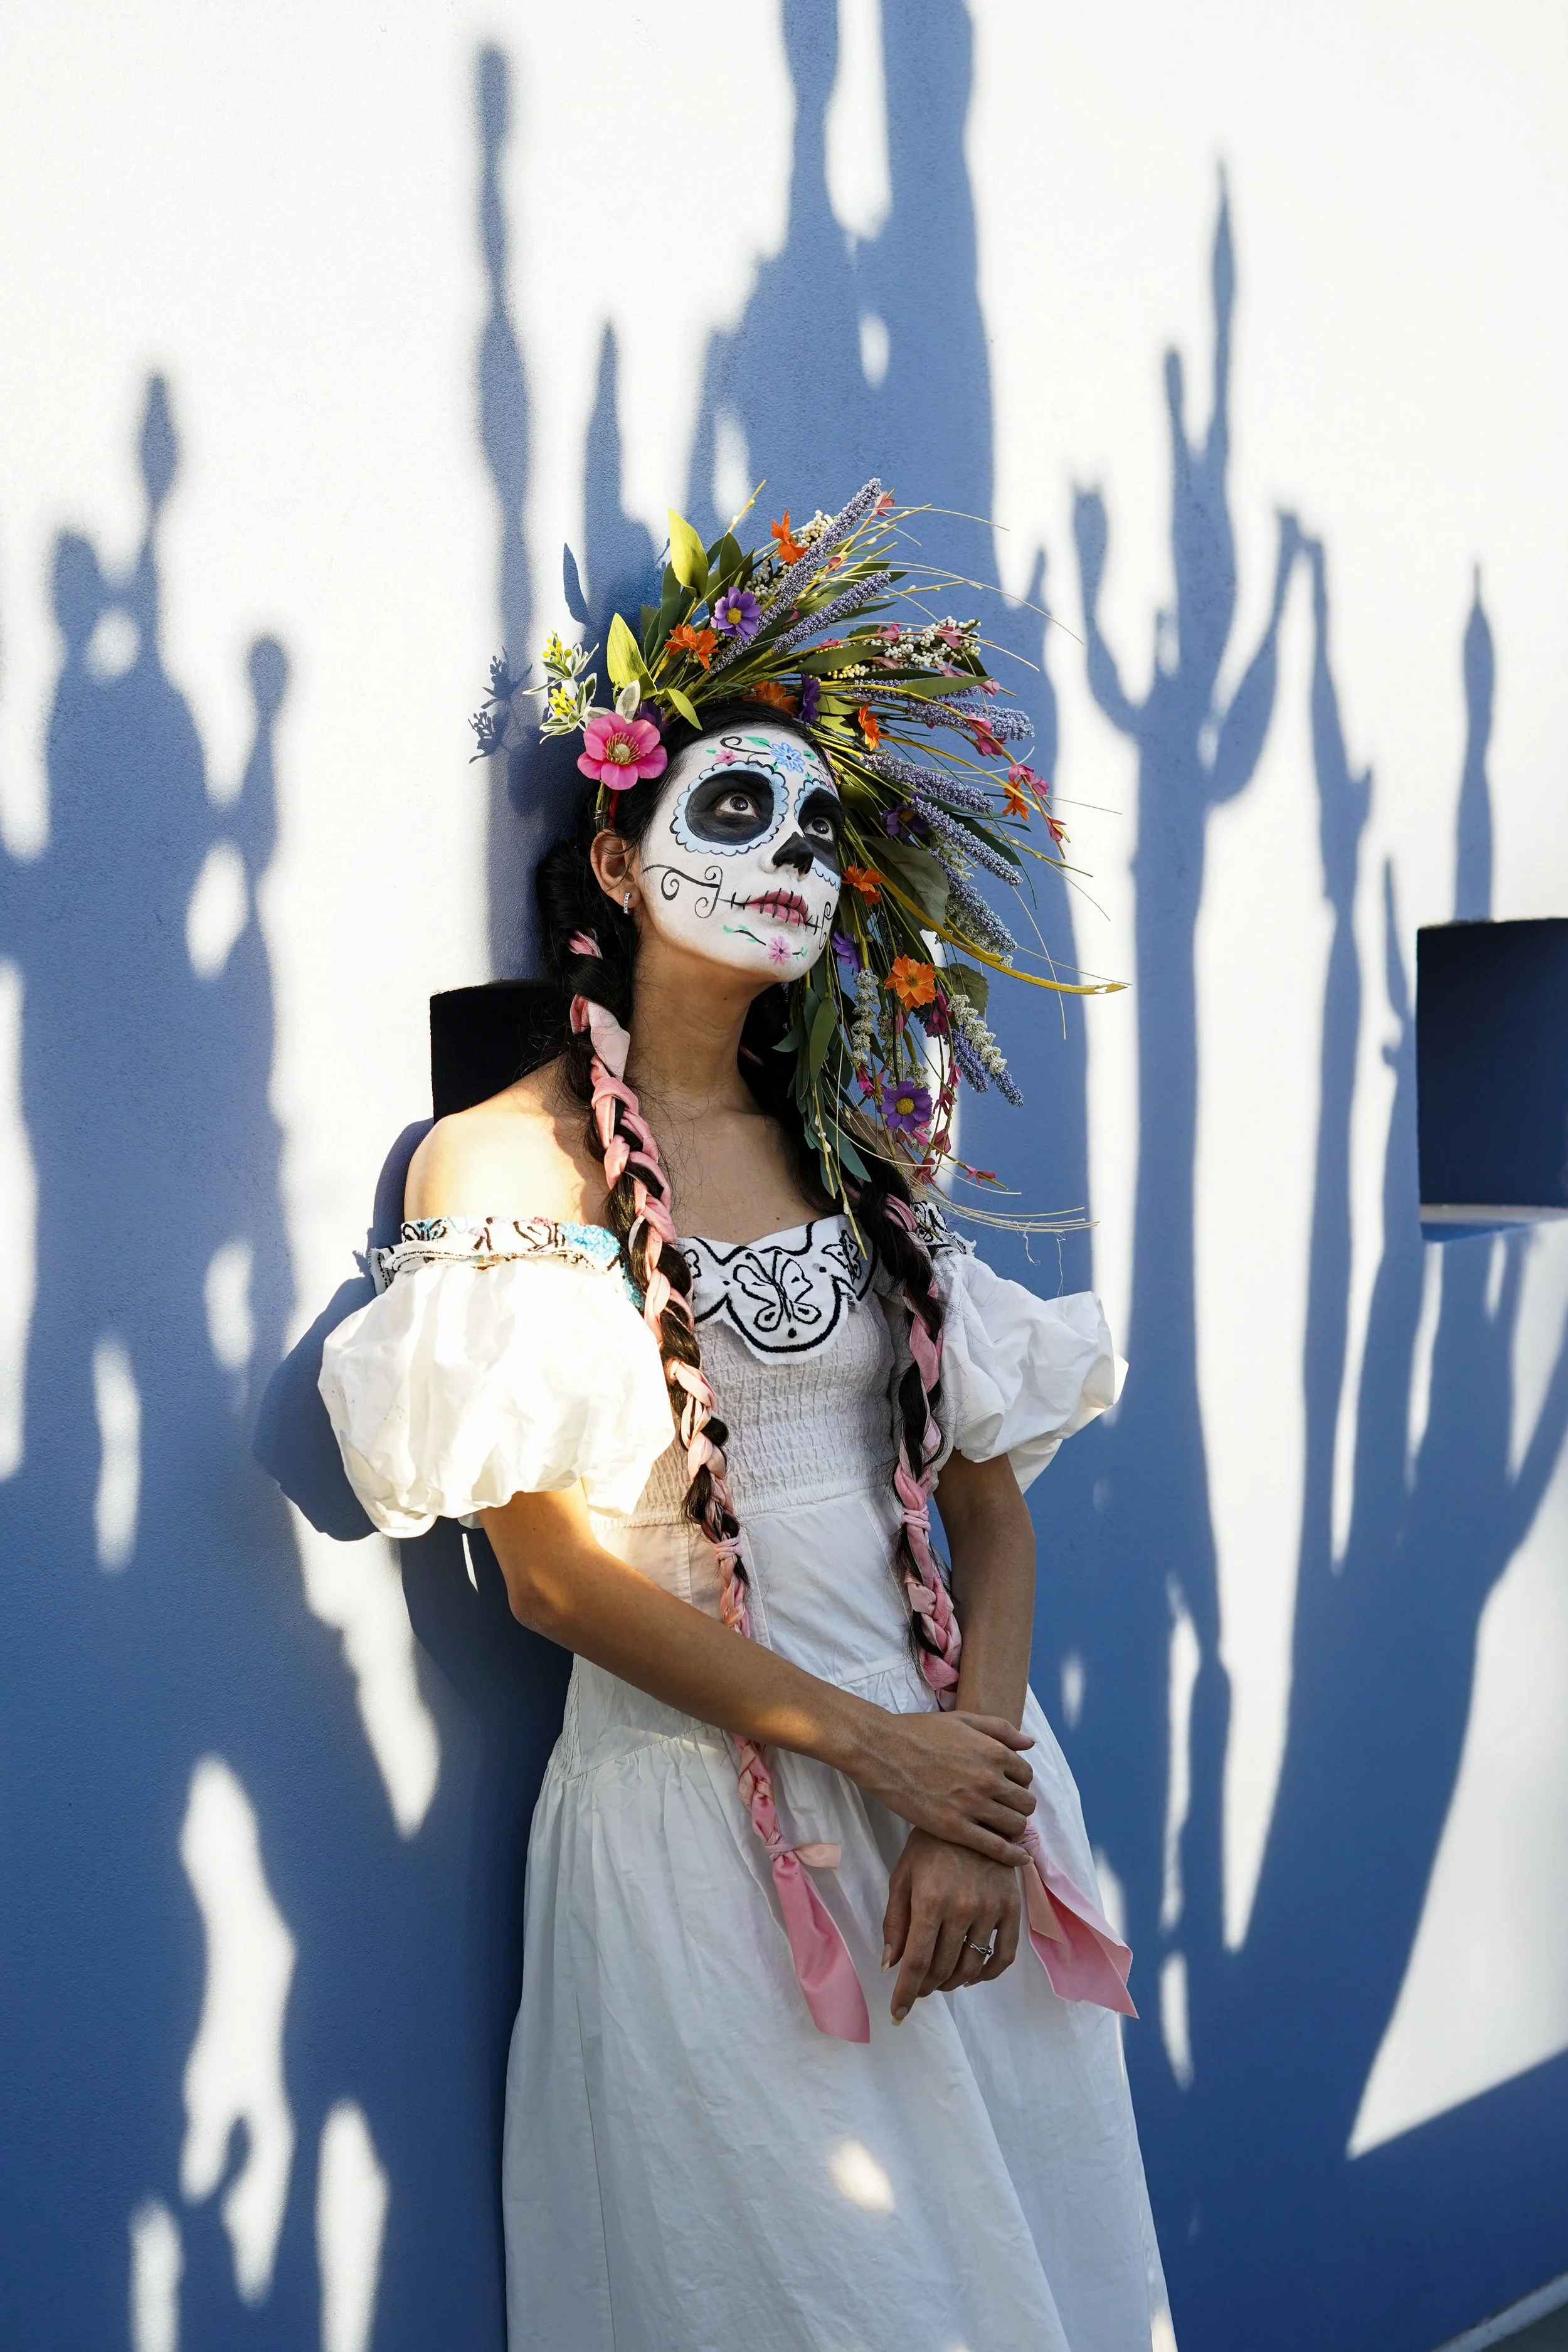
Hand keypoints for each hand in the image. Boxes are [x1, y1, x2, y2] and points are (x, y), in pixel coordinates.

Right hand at [849, 1707, 1034, 1865]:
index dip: (1018, 1782)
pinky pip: (996, 1848)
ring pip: (1015, 1826)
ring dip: (1014, 1828)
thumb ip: (1000, 1729)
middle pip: (1025, 1803)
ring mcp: (972, 1805)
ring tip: (1000, 1827)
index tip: (1006, 1787)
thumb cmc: (920, 1731)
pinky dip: (1013, 1856)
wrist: (881, 1750)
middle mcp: (989, 1779)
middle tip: (1003, 1808)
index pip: (1026, 1775)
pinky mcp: (954, 1828)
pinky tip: (1020, 1860)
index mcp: (994, 1751)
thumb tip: (1031, 1743)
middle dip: (1018, 1806)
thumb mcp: (963, 1719)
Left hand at [883, 1829, 1021, 2023]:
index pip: (917, 1962)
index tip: (897, 2016)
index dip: (906, 1994)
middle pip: (943, 1969)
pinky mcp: (1012, 1907)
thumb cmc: (929, 1844)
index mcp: (930, 1901)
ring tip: (941, 1981)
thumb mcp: (902, 1876)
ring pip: (972, 1966)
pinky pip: (1003, 1954)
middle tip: (917, 1989)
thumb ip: (895, 1921)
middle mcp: (962, 1909)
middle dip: (926, 1987)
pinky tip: (973, 1974)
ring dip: (953, 1982)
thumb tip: (889, 1965)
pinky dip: (988, 1974)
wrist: (973, 1813)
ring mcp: (991, 1910)